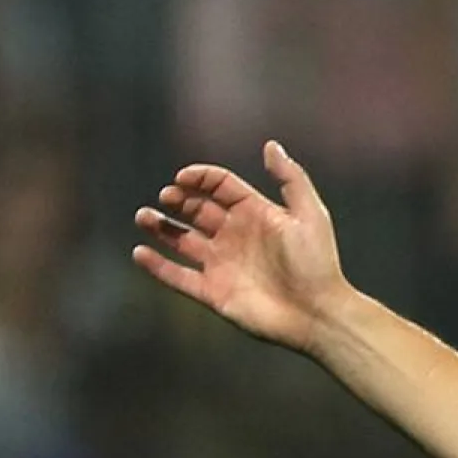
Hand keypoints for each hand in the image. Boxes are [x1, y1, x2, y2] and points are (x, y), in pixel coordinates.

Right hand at [133, 140, 346, 351]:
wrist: (316, 312)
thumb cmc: (317, 262)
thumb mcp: (309, 213)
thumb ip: (290, 178)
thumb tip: (271, 145)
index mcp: (256, 213)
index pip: (220, 186)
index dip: (200, 178)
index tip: (182, 178)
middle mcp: (235, 236)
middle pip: (197, 209)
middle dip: (178, 200)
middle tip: (166, 197)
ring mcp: (222, 264)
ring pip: (182, 240)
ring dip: (161, 227)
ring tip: (143, 217)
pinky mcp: (213, 292)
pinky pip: (178, 276)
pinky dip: (157, 266)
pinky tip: (140, 253)